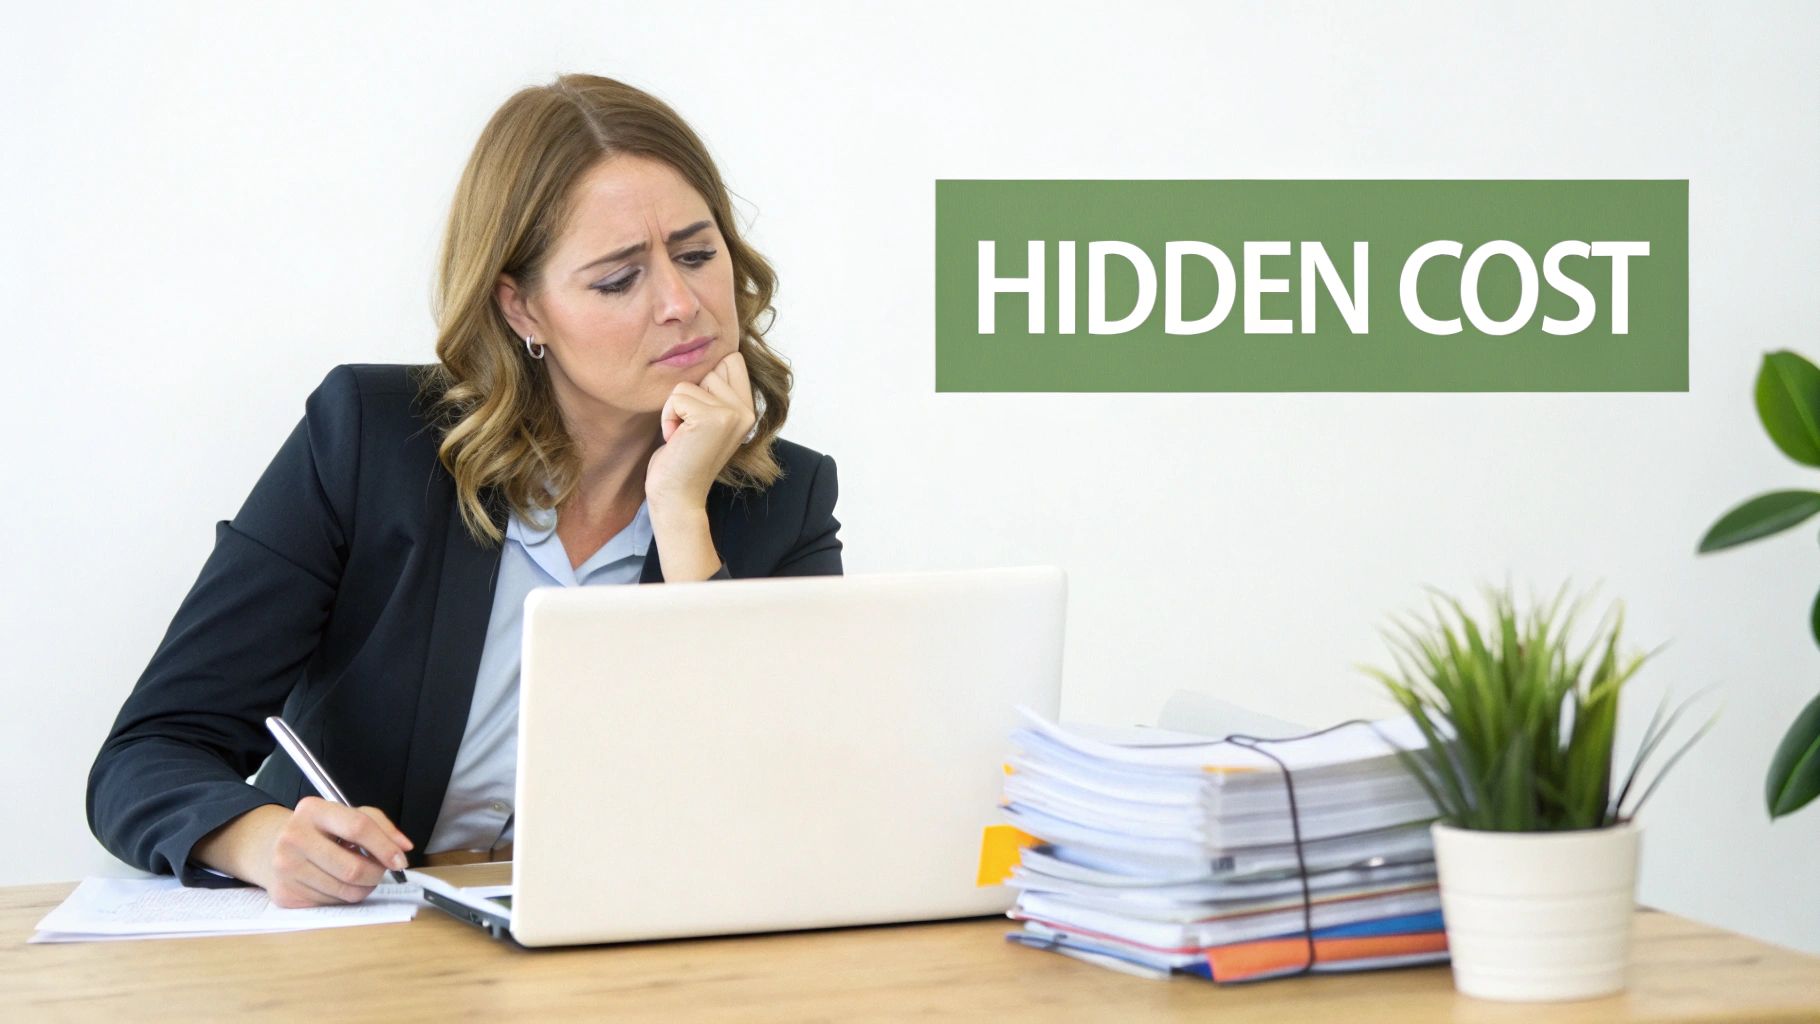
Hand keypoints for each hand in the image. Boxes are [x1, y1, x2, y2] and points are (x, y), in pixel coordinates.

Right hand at [195, 798, 412, 907]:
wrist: (271, 848)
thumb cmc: (319, 831)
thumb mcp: (346, 815)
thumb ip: (379, 825)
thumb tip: (403, 848)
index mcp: (312, 810)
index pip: (358, 827)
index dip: (385, 847)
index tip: (400, 860)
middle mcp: (293, 837)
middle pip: (353, 868)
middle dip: (376, 873)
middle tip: (379, 870)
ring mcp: (285, 868)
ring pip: (346, 891)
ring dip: (363, 887)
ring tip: (357, 874)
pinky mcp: (284, 894)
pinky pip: (331, 904)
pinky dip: (343, 896)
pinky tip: (335, 882)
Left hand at [645, 350, 756, 515]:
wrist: (677, 496)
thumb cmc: (684, 457)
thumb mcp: (706, 419)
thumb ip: (715, 390)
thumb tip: (709, 350)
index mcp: (748, 408)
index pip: (732, 359)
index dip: (706, 379)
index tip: (699, 414)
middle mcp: (746, 410)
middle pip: (709, 367)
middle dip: (689, 395)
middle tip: (691, 428)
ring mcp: (732, 414)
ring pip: (688, 383)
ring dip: (675, 408)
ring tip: (684, 435)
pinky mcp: (711, 418)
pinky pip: (676, 396)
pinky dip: (668, 417)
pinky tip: (677, 440)